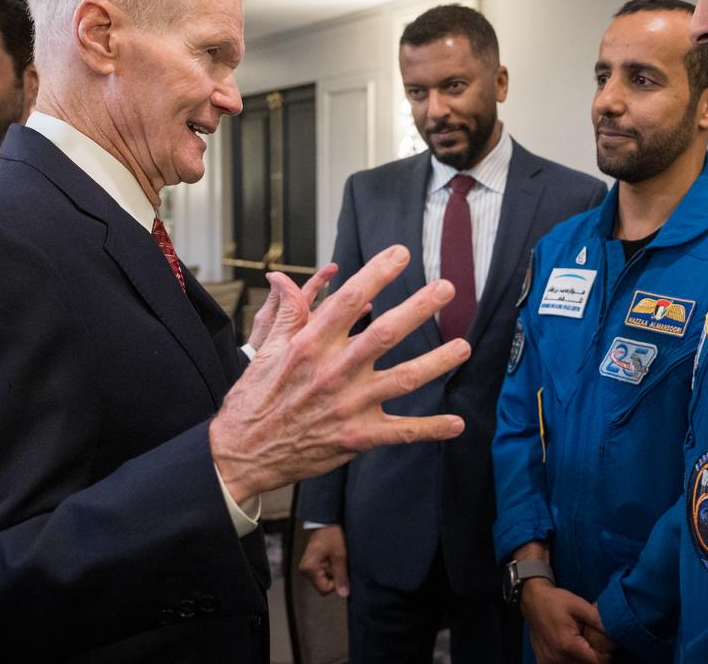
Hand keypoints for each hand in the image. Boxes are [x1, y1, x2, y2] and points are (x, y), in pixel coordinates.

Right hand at [210, 245, 467, 502]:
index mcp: (310, 345)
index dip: (377, 273)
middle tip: (447, 288)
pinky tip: (458, 423)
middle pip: (384, 333)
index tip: (401, 253)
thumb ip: (286, 313)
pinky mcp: (356, 437)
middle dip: (419, 308)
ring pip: (403, 379)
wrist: (242, 454)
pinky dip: (431, 428)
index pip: (349, 300)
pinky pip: (401, 432)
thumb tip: (284, 277)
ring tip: (464, 347)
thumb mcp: (265, 350)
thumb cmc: (254, 398)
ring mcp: (348, 405)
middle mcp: (333, 371)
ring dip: (437, 362)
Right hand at [298, 525, 348, 596]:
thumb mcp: (340, 555)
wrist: (327, 521)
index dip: (336, 583)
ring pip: (323, 579)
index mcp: (309, 568)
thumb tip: (343, 593)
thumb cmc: (331, 534)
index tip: (340, 570)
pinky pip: (322, 572)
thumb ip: (341, 576)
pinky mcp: (310, 564)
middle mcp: (305, 569)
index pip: (324, 590)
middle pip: (323, 585)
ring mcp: (307, 567)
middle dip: (333, 575)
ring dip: (332, 571)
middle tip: (336, 561)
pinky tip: (331, 557)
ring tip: (333, 557)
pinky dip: (329, 567)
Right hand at [520, 582, 611, 663]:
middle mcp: (557, 659)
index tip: (606, 644)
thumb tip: (615, 631)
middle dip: (595, 657)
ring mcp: (548, 663)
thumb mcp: (579, 605)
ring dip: (583, 660)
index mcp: (568, 645)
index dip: (606, 654)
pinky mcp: (543, 663)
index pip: (597, 662)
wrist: (533, 601)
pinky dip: (571, 661)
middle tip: (593, 642)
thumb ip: (598, 620)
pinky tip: (572, 650)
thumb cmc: (556, 601)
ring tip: (582, 645)